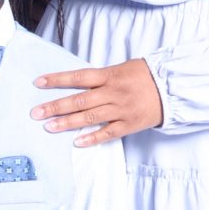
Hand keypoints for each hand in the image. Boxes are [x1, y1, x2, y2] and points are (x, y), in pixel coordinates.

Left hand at [31, 57, 163, 147]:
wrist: (173, 88)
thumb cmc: (146, 75)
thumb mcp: (123, 68)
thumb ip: (102, 77)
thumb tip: (79, 83)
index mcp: (110, 75)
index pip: (78, 77)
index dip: (57, 80)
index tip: (38, 83)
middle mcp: (113, 92)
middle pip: (79, 100)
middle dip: (55, 106)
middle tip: (35, 113)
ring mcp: (121, 110)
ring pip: (90, 117)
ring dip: (67, 123)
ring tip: (48, 127)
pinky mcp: (129, 124)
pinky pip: (108, 133)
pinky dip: (92, 138)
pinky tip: (77, 142)